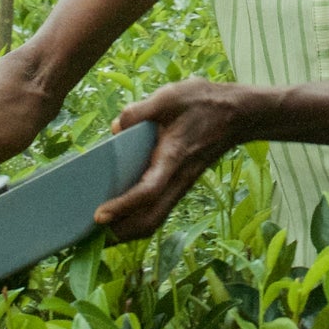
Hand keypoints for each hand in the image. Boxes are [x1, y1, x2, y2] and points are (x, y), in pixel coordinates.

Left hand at [95, 78, 258, 239]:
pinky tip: (120, 213)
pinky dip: (138, 219)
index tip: (99, 216)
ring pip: (155, 219)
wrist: (238, 114)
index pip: (148, 191)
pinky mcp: (181, 185)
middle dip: (121, 232)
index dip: (123, 206)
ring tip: (100, 229)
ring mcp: (181, 185)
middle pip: (151, 219)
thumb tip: (115, 127)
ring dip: (129, 230)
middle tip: (91, 231)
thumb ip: (140, 111)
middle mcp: (178, 179)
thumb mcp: (170, 96)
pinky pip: (158, 211)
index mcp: (173, 157)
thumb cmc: (203, 102)